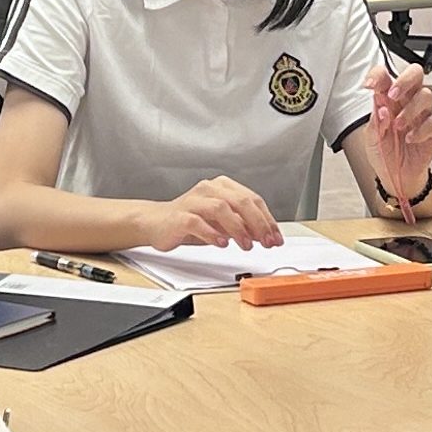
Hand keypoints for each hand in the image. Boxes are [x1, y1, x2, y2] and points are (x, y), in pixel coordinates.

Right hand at [145, 177, 280, 248]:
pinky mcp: (179, 216)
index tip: (276, 238)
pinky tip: (222, 244)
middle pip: (241, 201)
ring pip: (221, 208)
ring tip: (246, 245)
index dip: (267, 220)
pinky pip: (198, 222)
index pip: (253, 199)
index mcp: (222, 186)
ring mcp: (193, 201)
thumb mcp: (221, 224)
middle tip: (267, 242)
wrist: (155, 222)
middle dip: (258, 223)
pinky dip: (212, 234)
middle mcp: (209, 189)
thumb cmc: (189, 221)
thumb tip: (264, 235)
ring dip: (238, 228)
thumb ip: (241, 226)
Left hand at [364, 65, 431, 211]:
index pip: (386, 77)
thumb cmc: (385, 153)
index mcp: (389, 99)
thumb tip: (381, 108)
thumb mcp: (372, 137)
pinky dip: (420, 129)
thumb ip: (375, 121)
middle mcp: (407, 102)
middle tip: (393, 95)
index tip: (370, 84)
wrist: (397, 176)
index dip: (378, 75)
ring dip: (410, 109)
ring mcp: (423, 114)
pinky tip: (410, 138)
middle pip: (415, 75)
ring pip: (425, 96)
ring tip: (398, 126)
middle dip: (404, 81)